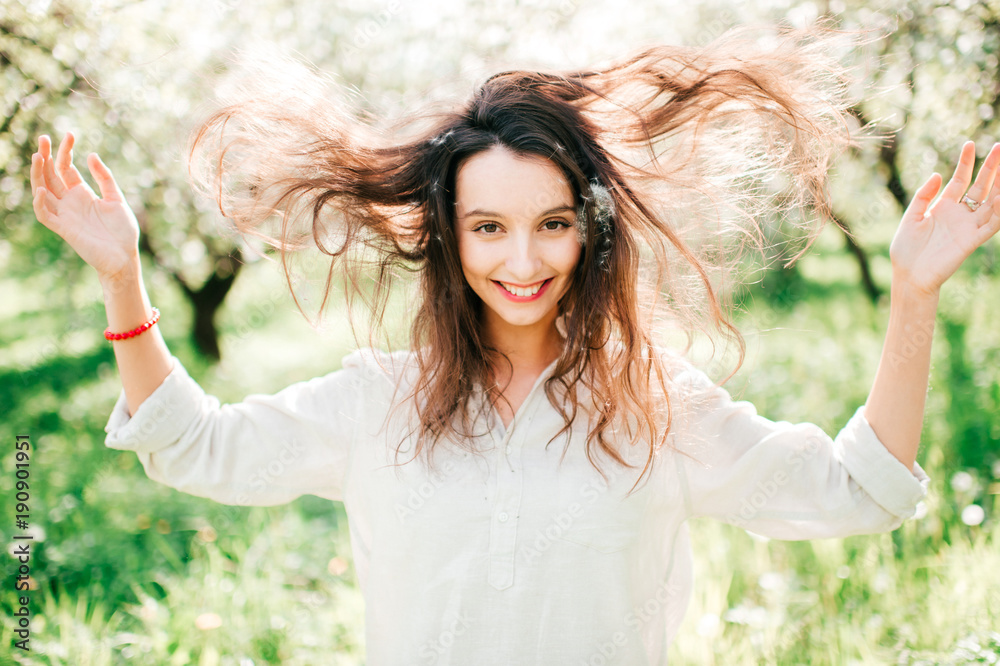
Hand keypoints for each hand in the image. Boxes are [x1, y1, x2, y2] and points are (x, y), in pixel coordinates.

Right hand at [29, 132, 141, 281]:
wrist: (124, 256)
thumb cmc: (122, 230)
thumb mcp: (116, 199)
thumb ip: (104, 178)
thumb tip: (90, 155)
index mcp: (82, 193)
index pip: (66, 168)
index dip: (65, 152)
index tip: (69, 134)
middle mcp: (70, 201)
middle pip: (51, 175)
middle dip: (46, 157)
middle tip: (44, 138)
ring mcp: (65, 214)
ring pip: (42, 191)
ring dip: (38, 174)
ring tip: (38, 156)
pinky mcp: (64, 229)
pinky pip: (44, 215)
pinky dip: (40, 203)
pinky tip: (42, 190)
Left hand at [889, 140, 999, 297]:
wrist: (909, 276)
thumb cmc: (906, 250)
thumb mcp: (911, 218)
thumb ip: (923, 196)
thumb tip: (937, 174)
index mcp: (942, 207)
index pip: (960, 180)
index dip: (966, 163)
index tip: (970, 144)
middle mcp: (959, 215)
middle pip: (980, 187)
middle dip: (990, 168)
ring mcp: (968, 227)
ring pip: (991, 202)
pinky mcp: (972, 241)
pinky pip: (992, 224)